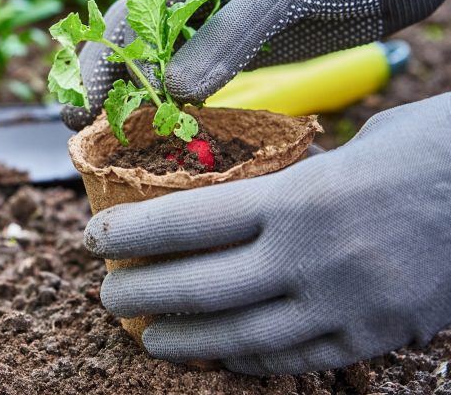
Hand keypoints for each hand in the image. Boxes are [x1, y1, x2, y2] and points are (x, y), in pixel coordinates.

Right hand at [63, 0, 450, 130]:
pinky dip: (180, 103)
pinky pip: (200, 77)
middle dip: (107, 81)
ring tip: (114, 139)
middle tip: (81, 127)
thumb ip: (231, 38)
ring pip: (163, 61)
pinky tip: (168, 130)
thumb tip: (175, 94)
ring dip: (140, 96)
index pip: (133, 13)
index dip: (104, 60)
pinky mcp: (243, 44)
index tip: (82, 104)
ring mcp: (220, 17)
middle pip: (136, 38)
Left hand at [83, 94, 450, 374]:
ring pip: (242, 337)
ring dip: (185, 342)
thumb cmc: (433, 149)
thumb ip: (295, 180)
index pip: (189, 221)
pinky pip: (298, 359)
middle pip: (200, 287)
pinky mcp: (376, 336)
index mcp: (299, 197)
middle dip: (142, 294)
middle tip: (108, 296)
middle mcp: (311, 257)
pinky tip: (224, 359)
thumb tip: (252, 198)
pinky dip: (251, 362)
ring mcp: (344, 305)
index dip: (132, 232)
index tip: (94, 237)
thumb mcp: (354, 148)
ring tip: (149, 338)